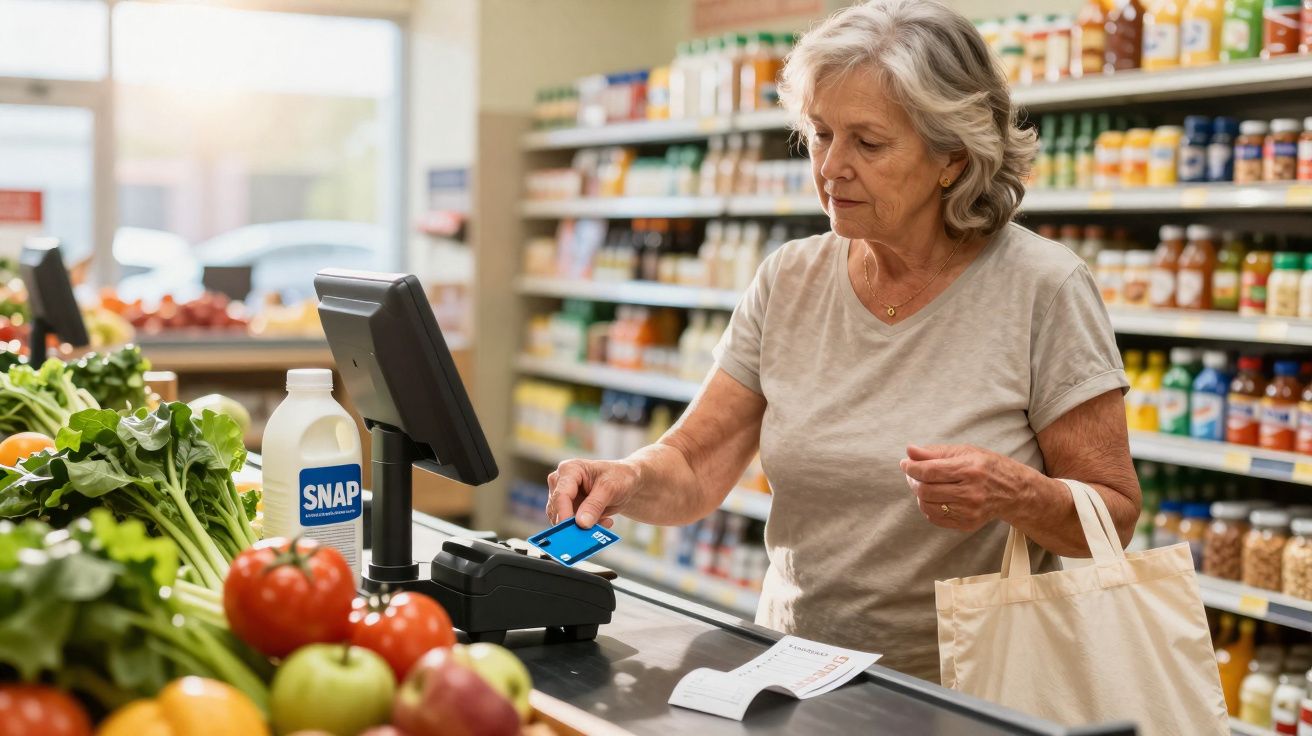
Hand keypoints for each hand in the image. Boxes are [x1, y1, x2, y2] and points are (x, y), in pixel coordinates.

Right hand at [546, 459, 639, 528]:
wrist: (626, 482)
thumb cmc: (619, 478)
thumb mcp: (610, 488)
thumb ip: (595, 505)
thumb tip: (581, 523)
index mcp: (569, 469)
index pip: (561, 494)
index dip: (564, 513)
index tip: (572, 530)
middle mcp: (560, 481)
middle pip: (557, 509)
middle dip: (575, 523)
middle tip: (595, 529)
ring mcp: (562, 496)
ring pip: (562, 520)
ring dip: (583, 526)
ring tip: (604, 521)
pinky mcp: (567, 509)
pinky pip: (570, 525)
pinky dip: (586, 527)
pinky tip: (603, 521)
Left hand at [899, 444, 1024, 531]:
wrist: (1014, 492)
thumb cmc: (987, 467)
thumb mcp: (965, 452)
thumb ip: (935, 452)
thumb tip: (909, 451)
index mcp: (970, 469)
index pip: (930, 471)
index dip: (911, 468)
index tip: (905, 464)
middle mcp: (971, 492)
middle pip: (925, 490)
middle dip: (913, 481)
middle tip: (912, 474)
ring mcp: (969, 511)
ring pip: (927, 505)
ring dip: (919, 494)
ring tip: (925, 484)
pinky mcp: (967, 524)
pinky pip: (935, 518)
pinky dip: (928, 506)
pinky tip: (935, 497)